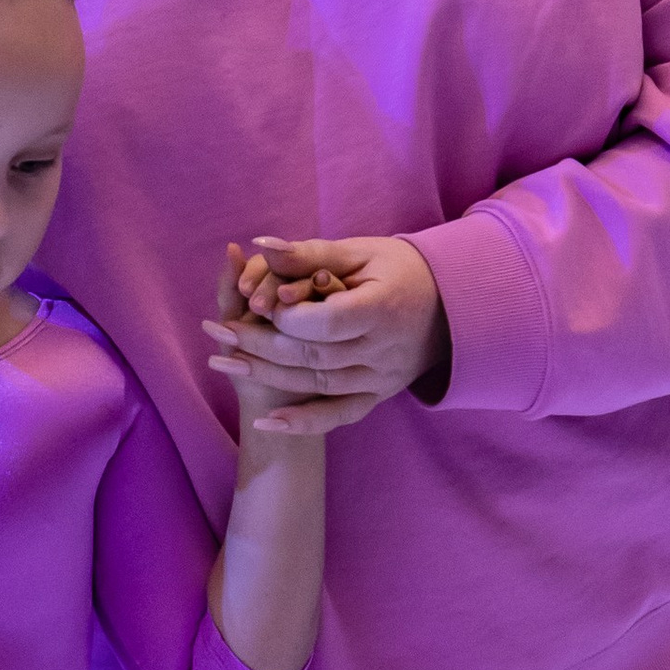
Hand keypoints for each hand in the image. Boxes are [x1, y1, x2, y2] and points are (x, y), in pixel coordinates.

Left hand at [203, 233, 450, 437]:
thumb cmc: (400, 268)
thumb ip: (309, 253)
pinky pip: (339, 415)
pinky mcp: (378, 394)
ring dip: (267, 377)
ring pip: (317, 385)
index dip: (286, 317)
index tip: (257, 303)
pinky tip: (266, 422)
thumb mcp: (360, 252)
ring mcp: (382, 378)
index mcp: (383, 308)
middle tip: (218, 333)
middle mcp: (384, 350)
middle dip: (259, 345)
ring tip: (222, 362)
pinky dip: (303, 423)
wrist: (452, 305)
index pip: (325, 322)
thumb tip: (260, 246)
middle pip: (313, 355)